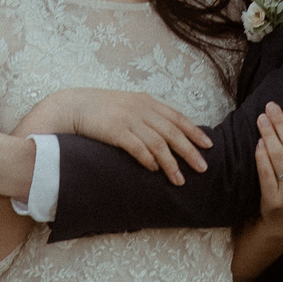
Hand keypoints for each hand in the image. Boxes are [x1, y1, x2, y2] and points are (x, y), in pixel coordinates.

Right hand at [34, 88, 211, 185]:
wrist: (73, 106)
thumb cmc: (102, 109)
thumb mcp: (129, 105)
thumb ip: (147, 115)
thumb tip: (167, 134)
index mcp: (147, 102)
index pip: (177, 118)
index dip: (194, 132)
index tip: (208, 145)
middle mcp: (141, 109)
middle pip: (172, 132)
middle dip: (189, 151)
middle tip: (202, 168)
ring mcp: (128, 120)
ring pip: (158, 143)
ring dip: (171, 163)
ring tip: (179, 179)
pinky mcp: (115, 131)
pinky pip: (137, 147)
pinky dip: (148, 159)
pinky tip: (155, 170)